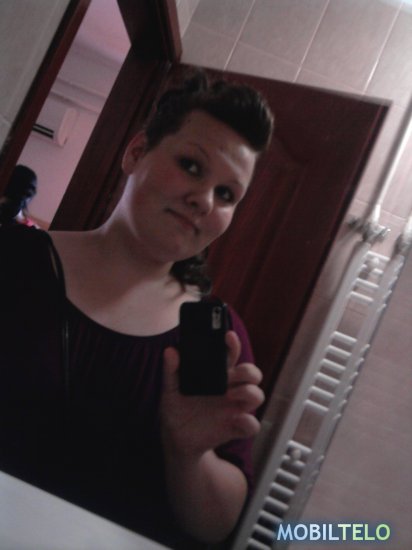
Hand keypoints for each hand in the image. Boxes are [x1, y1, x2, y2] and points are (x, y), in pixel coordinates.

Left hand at [160, 330, 264, 456]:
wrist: (175, 439)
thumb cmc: (176, 409)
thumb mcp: (170, 390)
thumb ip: (171, 371)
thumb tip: (170, 351)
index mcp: (217, 376)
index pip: (232, 355)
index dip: (233, 344)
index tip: (228, 336)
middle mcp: (230, 389)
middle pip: (252, 373)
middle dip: (247, 371)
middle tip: (229, 376)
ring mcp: (234, 408)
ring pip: (258, 395)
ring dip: (248, 392)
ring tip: (229, 394)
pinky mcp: (235, 428)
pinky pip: (253, 425)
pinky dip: (249, 422)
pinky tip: (236, 420)